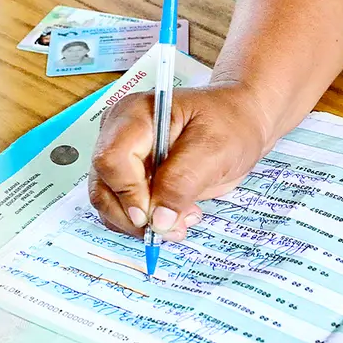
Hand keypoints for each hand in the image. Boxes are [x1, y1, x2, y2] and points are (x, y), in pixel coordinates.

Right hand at [89, 82, 274, 241]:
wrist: (238, 122)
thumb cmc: (229, 123)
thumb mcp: (214, 148)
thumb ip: (182, 182)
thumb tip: (157, 220)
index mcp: (133, 115)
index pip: (111, 159)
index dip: (128, 193)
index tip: (154, 217)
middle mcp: (117, 135)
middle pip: (103, 186)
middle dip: (135, 216)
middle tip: (175, 226)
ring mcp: (119, 159)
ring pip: (108, 203)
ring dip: (141, 224)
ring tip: (183, 219)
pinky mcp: (127, 179)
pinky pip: (120, 210)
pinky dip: (144, 224)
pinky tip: (175, 215)